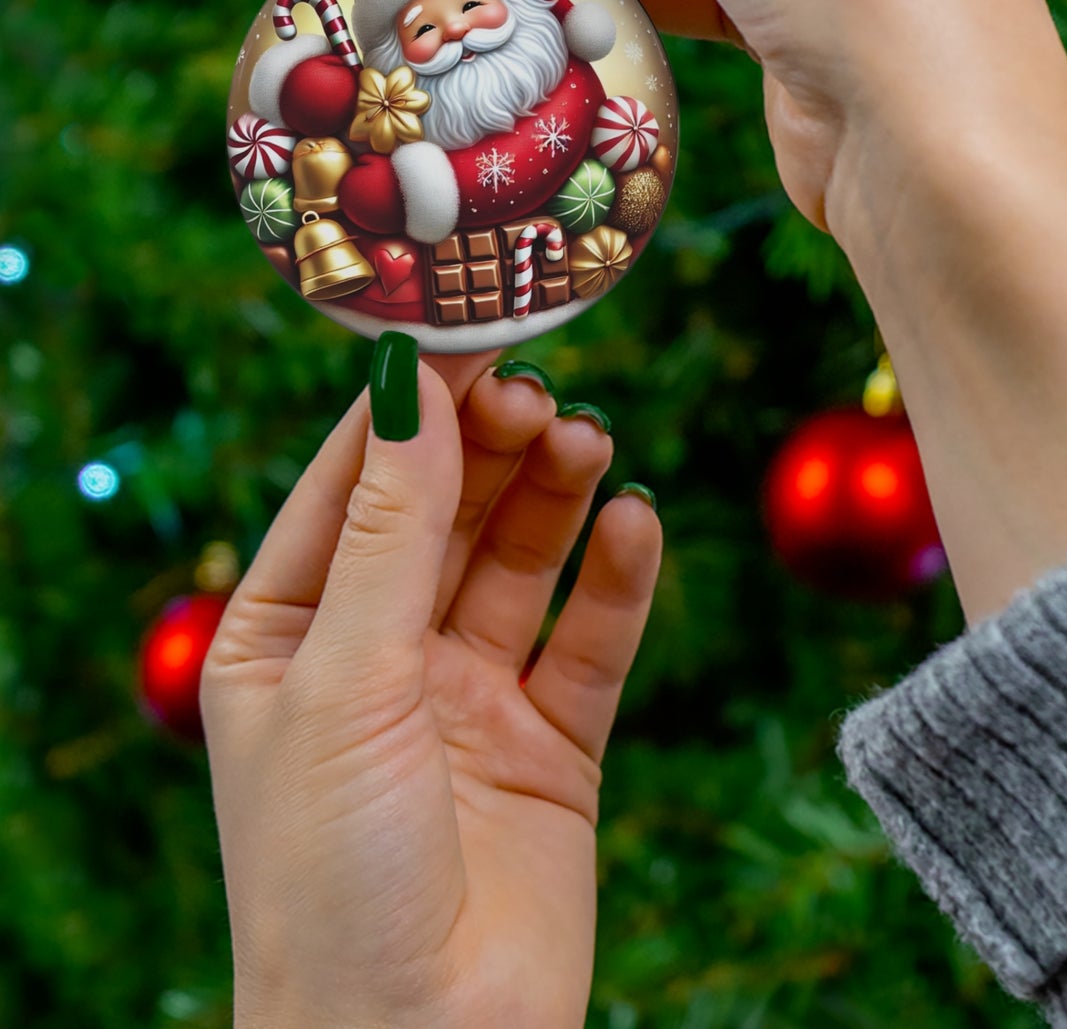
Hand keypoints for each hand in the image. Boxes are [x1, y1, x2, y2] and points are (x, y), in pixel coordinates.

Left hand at [201, 350, 661, 1028]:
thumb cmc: (330, 877)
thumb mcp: (344, 680)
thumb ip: (390, 531)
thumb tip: (408, 385)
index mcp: (288, 638)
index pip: (351, 487)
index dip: (408, 409)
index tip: (466, 331)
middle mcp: (379, 658)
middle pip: (446, 513)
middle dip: (491, 447)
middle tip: (541, 392)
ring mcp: (468, 698)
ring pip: (521, 562)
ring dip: (556, 496)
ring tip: (590, 441)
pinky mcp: (552, 744)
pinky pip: (590, 640)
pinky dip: (617, 579)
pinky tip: (636, 523)